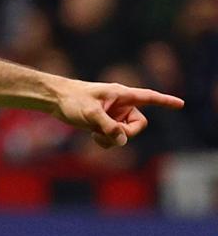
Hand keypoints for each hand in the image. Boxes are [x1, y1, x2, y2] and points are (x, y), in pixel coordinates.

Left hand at [52, 82, 184, 147]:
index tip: (180, 104)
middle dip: (125, 134)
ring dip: (113, 139)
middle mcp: (121, 105)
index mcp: (122, 94)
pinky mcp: (105, 123)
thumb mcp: (90, 113)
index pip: (149, 97)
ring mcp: (114, 115)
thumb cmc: (72, 100)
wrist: (54, 100)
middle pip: (138, 125)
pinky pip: (114, 138)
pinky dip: (106, 140)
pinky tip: (92, 136)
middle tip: (107, 134)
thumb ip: (107, 126)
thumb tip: (122, 139)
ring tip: (94, 134)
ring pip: (125, 134)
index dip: (165, 102)